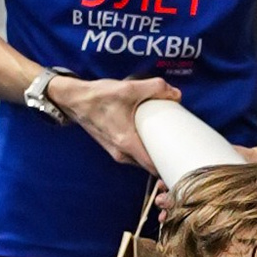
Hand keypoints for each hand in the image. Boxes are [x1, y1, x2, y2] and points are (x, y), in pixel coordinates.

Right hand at [49, 72, 179, 169]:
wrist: (74, 100)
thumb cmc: (97, 97)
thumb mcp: (129, 88)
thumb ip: (156, 88)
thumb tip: (176, 94)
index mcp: (127, 143)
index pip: (153, 167)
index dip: (169, 168)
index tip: (182, 162)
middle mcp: (121, 153)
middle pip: (149, 165)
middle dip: (164, 159)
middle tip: (180, 148)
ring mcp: (116, 152)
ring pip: (141, 160)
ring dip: (153, 153)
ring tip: (167, 140)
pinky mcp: (113, 147)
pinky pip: (134, 154)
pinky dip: (143, 148)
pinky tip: (150, 136)